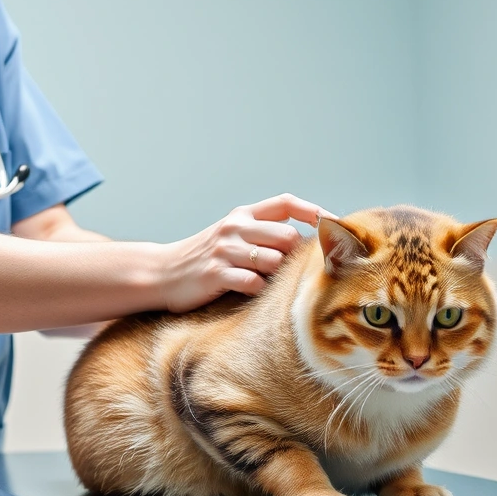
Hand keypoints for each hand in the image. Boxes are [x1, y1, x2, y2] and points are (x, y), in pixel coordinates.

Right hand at [158, 194, 332, 312]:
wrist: (162, 273)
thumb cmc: (206, 258)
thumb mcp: (232, 235)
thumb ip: (264, 233)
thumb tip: (307, 242)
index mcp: (242, 215)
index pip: (285, 203)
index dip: (313, 211)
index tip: (334, 224)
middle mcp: (235, 228)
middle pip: (286, 236)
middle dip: (294, 256)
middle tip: (290, 271)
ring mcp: (224, 250)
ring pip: (273, 261)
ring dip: (276, 276)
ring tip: (265, 282)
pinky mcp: (215, 274)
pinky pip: (253, 283)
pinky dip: (258, 290)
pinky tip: (250, 292)